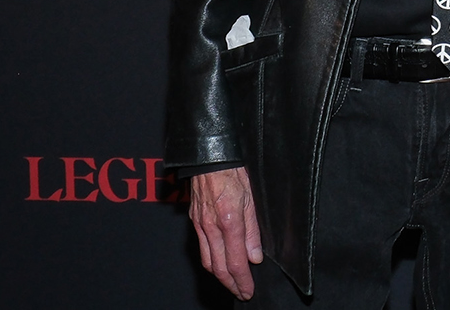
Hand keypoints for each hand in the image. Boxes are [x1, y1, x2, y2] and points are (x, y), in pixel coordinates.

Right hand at [190, 167, 263, 298]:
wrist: (209, 156)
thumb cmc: (234, 171)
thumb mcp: (251, 198)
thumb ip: (253, 230)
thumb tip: (255, 257)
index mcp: (228, 221)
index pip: (235, 261)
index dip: (242, 280)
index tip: (248, 290)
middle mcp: (210, 227)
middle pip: (218, 267)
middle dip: (231, 284)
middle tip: (241, 293)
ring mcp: (200, 224)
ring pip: (207, 260)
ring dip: (220, 276)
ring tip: (232, 283)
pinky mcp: (194, 220)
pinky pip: (202, 248)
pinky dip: (211, 261)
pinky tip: (219, 263)